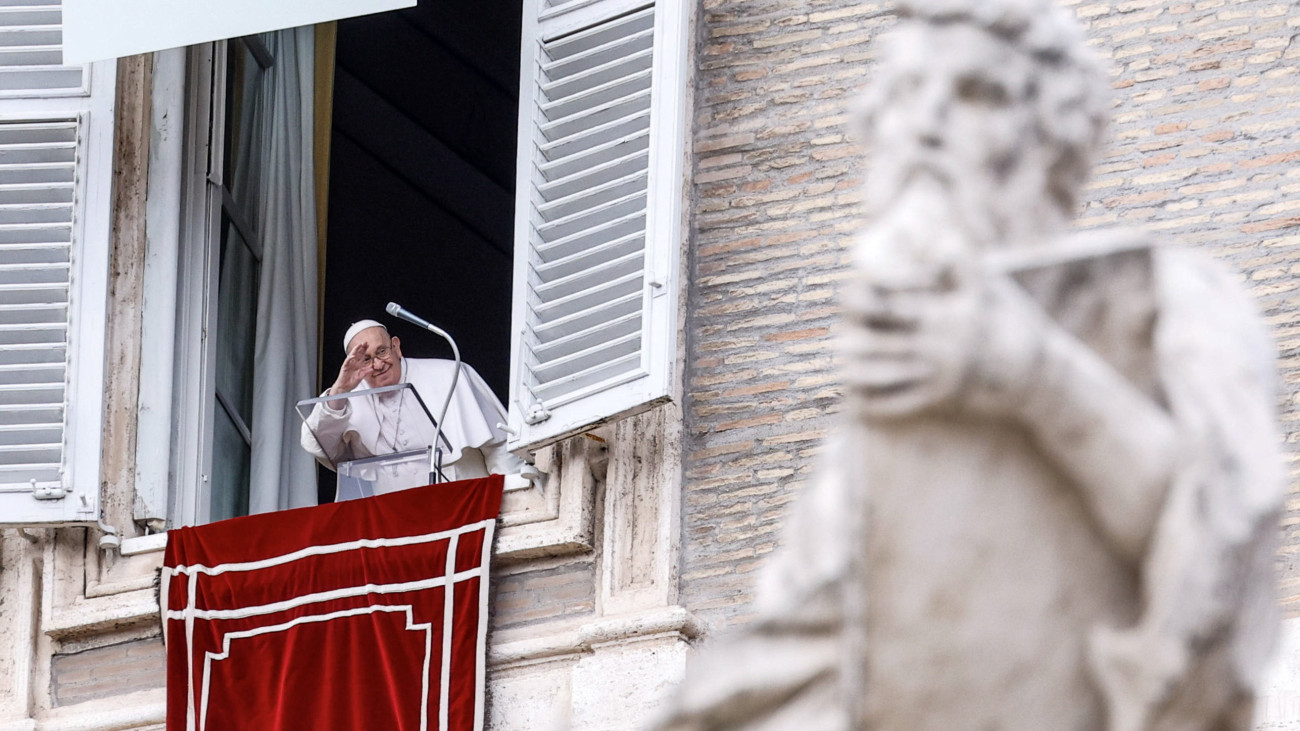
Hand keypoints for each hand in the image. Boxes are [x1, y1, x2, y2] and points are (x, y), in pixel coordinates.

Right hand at [327, 343, 371, 406]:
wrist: (345, 387)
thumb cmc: (352, 381)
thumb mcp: (361, 376)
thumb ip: (366, 372)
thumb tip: (372, 369)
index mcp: (358, 364)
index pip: (362, 355)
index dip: (365, 350)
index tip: (368, 344)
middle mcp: (354, 363)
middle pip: (358, 353)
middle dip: (361, 347)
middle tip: (365, 342)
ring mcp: (349, 365)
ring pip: (352, 355)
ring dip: (355, 350)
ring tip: (359, 345)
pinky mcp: (344, 368)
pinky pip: (347, 362)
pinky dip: (349, 359)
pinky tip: (352, 356)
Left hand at [841, 250, 1046, 420]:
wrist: (1041, 375)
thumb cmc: (1013, 324)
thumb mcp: (991, 290)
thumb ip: (962, 266)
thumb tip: (945, 239)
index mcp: (945, 312)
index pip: (895, 303)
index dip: (866, 299)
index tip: (844, 295)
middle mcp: (938, 343)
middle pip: (883, 340)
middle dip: (855, 339)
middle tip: (833, 337)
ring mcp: (938, 373)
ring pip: (886, 375)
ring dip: (858, 372)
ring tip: (838, 365)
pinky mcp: (942, 398)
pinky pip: (900, 403)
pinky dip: (875, 403)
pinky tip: (853, 401)